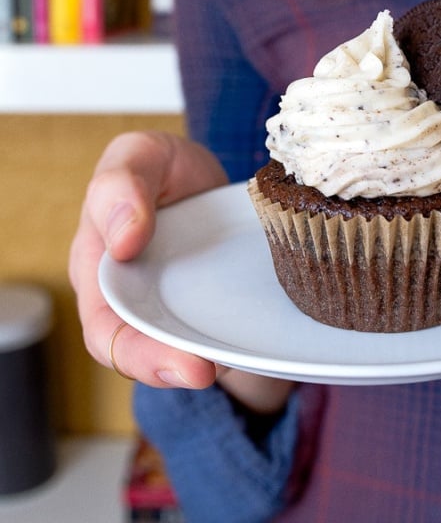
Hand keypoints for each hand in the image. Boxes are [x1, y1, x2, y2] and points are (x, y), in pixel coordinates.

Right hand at [69, 130, 227, 387]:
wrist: (208, 179)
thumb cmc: (163, 169)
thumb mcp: (139, 155)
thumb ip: (120, 184)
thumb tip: (122, 240)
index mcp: (99, 271)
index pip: (104, 328)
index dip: (134, 349)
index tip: (174, 346)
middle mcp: (133, 302)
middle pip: (140, 354)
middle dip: (167, 367)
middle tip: (203, 370)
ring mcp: (176, 311)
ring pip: (182, 352)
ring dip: (203, 362)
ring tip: (229, 365)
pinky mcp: (213, 315)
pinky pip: (219, 339)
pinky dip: (234, 347)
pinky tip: (256, 345)